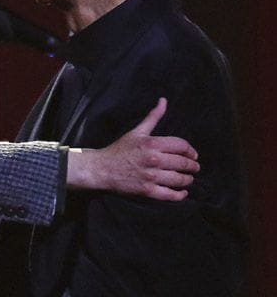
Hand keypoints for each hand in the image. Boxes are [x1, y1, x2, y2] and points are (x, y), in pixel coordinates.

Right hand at [67, 97, 199, 199]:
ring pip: (179, 179)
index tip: (193, 155)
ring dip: (188, 179)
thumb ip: (153, 117)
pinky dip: (179, 195)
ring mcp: (151, 176)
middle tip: (195, 167)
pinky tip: (183, 193)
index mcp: (152, 144)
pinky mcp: (147, 191)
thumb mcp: (136, 131)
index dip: (190, 150)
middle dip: (192, 166)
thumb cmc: (118, 150)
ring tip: (189, 179)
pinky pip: (169, 194)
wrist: (101, 169)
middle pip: (183, 163)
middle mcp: (154, 160)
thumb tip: (164, 101)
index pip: (181, 146)